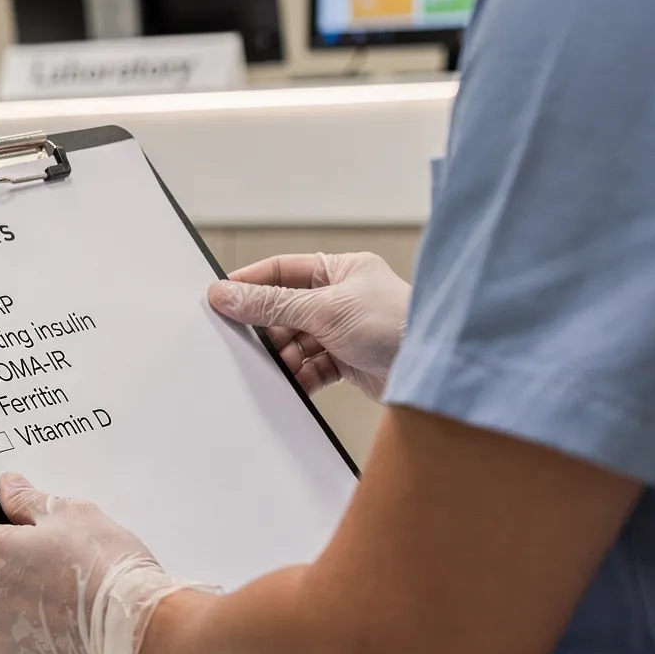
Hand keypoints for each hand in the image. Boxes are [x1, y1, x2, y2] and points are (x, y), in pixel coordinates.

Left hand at [0, 474, 212, 653]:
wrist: (144, 636)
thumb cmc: (110, 569)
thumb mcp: (74, 514)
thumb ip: (28, 499)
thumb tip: (6, 487)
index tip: (5, 531)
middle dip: (0, 568)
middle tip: (47, 567)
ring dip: (12, 606)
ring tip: (62, 603)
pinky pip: (9, 647)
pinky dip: (28, 640)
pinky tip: (64, 632)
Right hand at [207, 252, 409, 400]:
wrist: (433, 372)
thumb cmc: (395, 325)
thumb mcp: (323, 309)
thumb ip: (271, 304)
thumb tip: (226, 295)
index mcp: (341, 271)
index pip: (283, 271)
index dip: (251, 283)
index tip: (221, 298)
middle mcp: (342, 298)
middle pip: (285, 310)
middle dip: (268, 329)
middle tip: (245, 342)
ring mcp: (345, 330)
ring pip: (297, 342)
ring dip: (284, 356)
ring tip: (277, 366)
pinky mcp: (349, 360)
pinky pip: (312, 367)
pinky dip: (300, 376)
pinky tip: (294, 383)